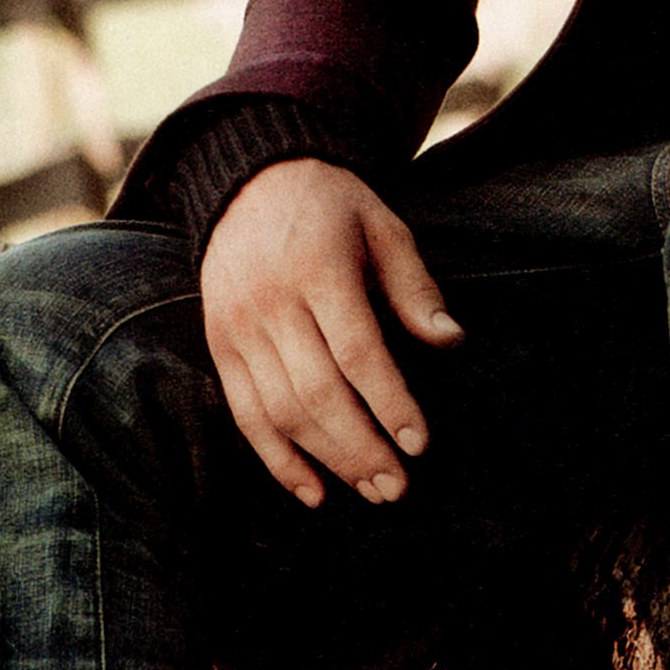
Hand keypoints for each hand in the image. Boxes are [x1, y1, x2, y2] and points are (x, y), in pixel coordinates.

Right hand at [201, 157, 463, 509]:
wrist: (248, 179)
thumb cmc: (331, 206)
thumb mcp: (382, 225)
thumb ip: (415, 286)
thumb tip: (451, 341)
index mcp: (317, 268)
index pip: (356, 351)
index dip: (389, 402)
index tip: (420, 443)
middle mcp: (270, 301)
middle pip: (317, 392)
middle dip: (361, 447)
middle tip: (398, 486)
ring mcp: (237, 325)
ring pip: (280, 410)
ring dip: (327, 460)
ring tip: (371, 489)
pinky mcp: (219, 343)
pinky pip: (244, 412)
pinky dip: (275, 458)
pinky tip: (312, 490)